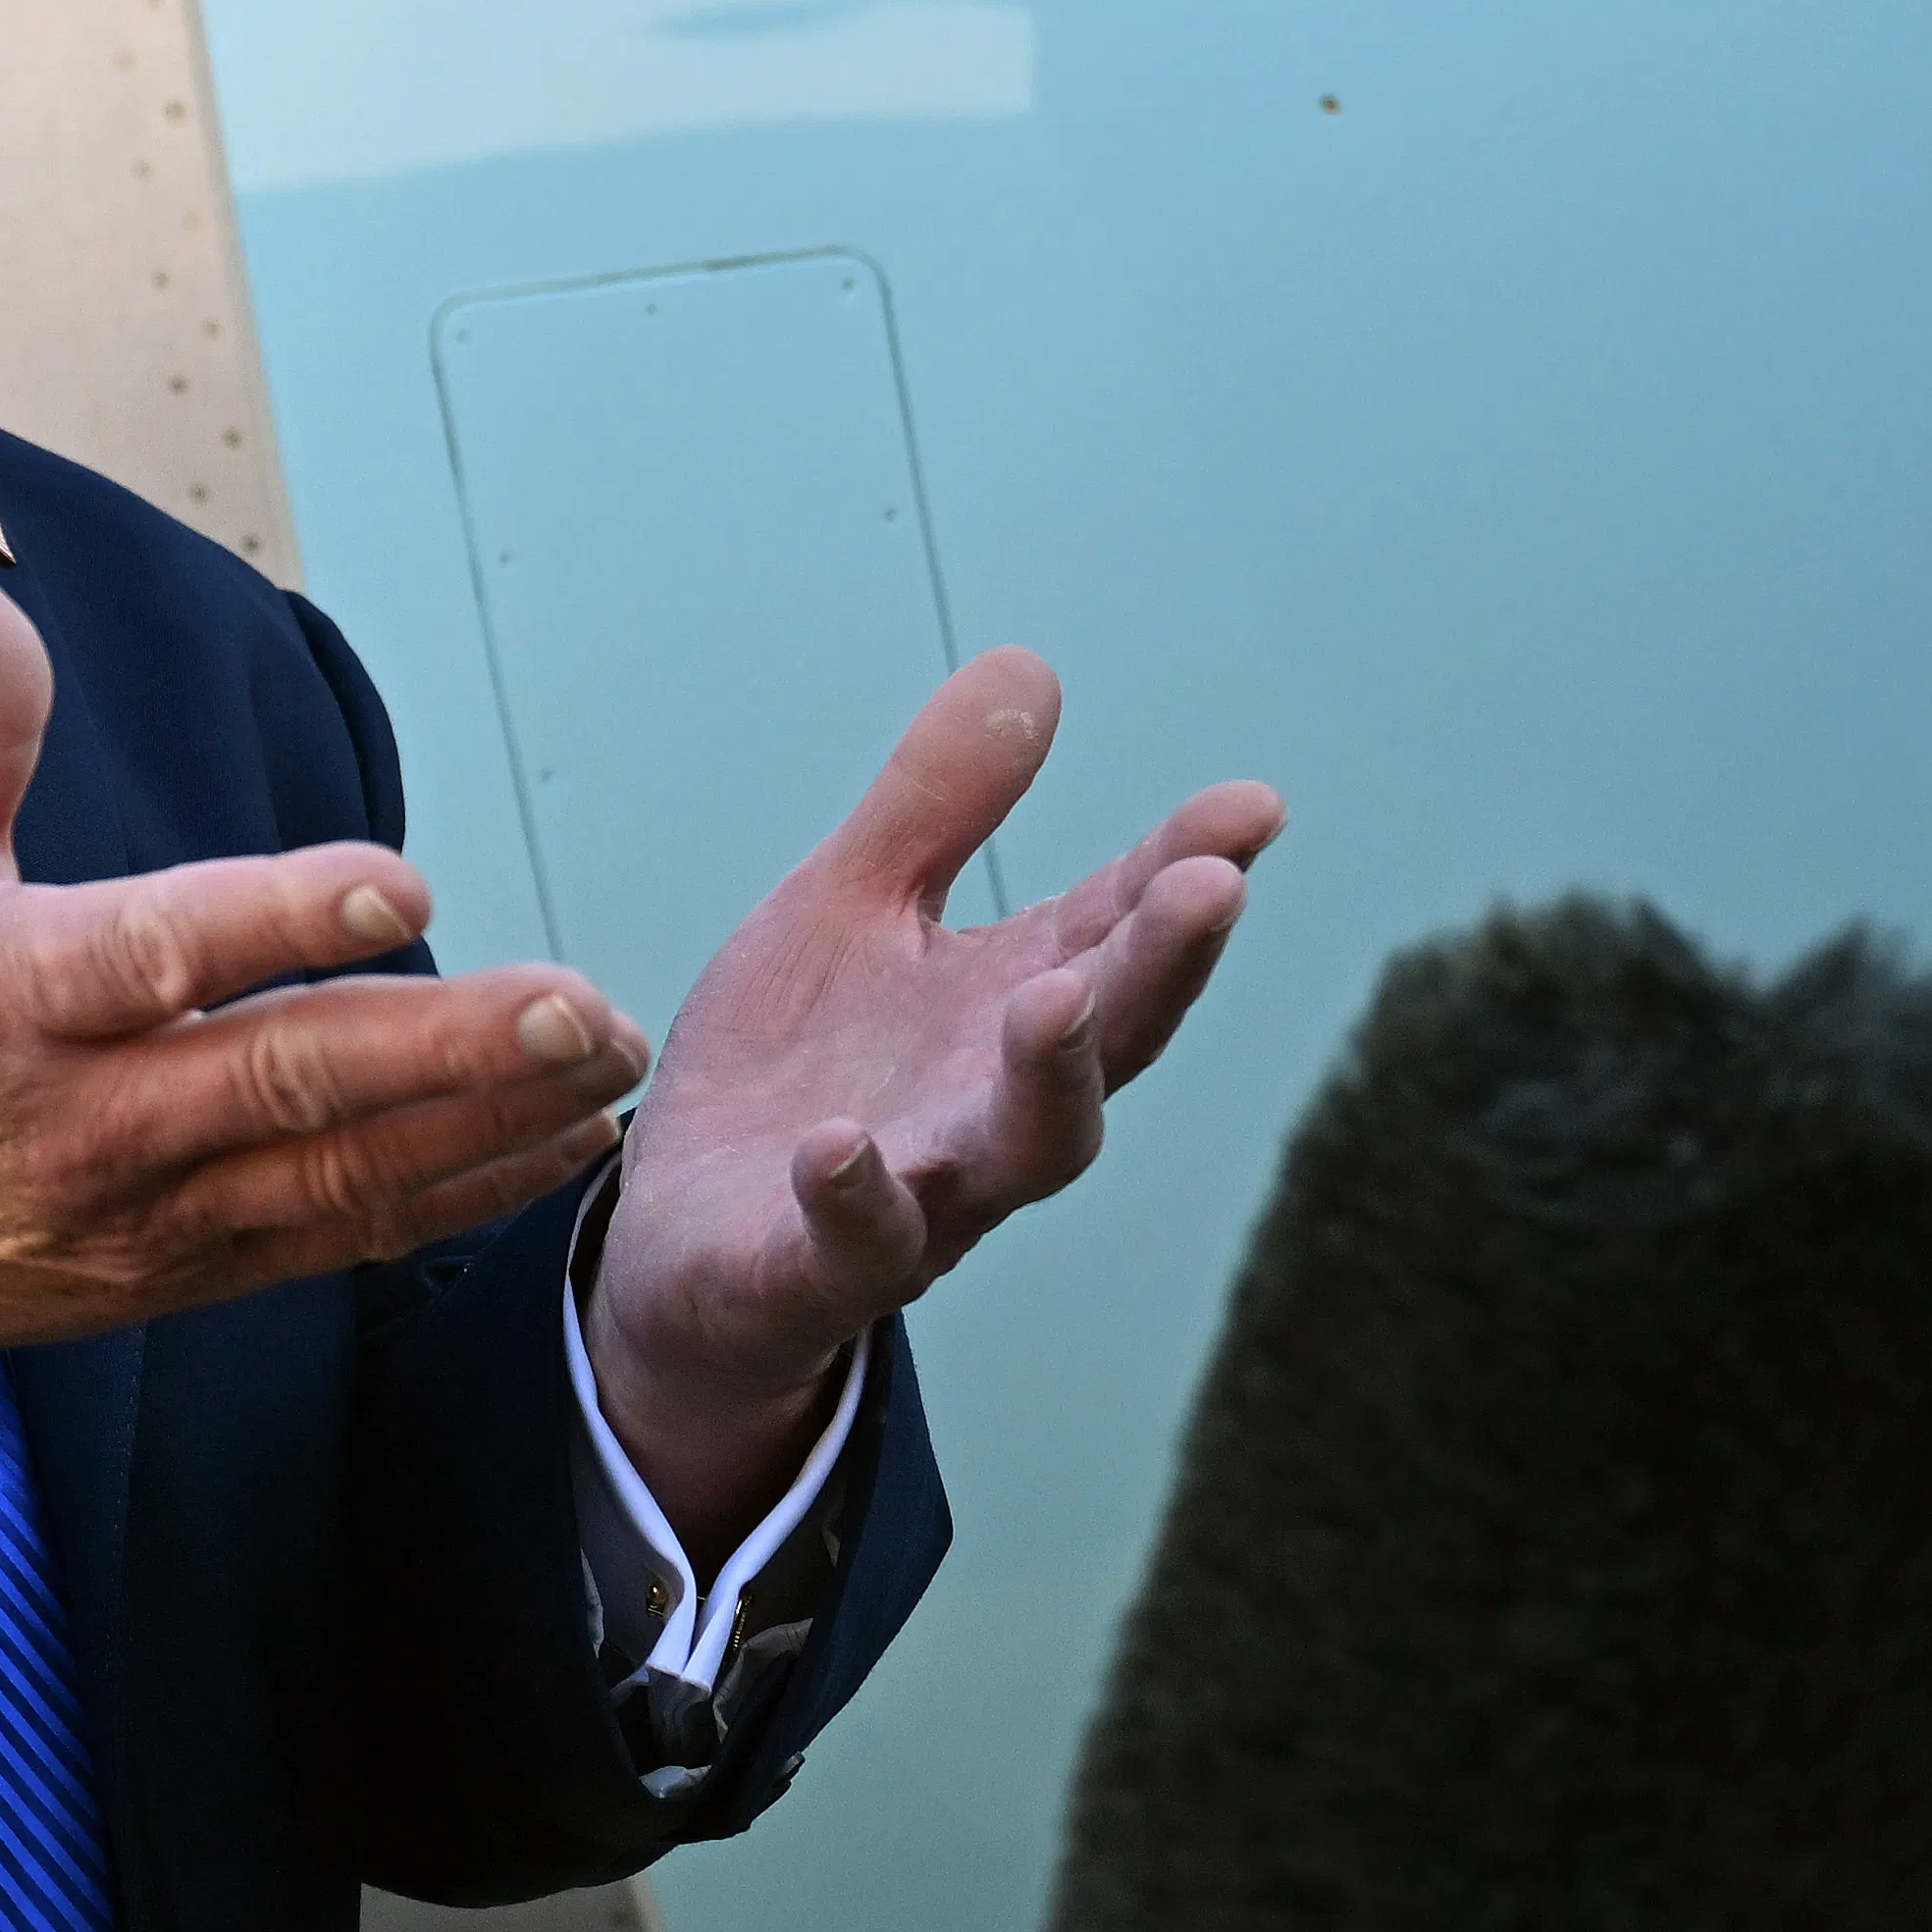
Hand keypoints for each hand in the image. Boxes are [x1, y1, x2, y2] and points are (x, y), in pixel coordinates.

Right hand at [0, 558, 645, 1397]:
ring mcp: (134, 1218)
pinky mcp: (169, 1278)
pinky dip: (449, 1198)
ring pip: (332, 1179)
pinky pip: (330, 1241)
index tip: (402, 881)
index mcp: (4, 996)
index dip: (284, 918)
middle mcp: (79, 1122)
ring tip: (602, 1069)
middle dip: (451, 1047)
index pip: (160, 953)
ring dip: (484, 1127)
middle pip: (286, 1084)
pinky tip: (547, 1147)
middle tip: (582, 1007)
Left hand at [595, 650, 1282, 1547]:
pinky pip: (852, 1245)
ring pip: (1017, 1153)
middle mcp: (986, 1105)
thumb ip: (937, 807)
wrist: (678, 1248)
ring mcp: (916, 1194)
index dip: (1185, 870)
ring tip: (1058, 998)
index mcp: (1004, 1010)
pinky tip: (840, 1147)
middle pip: (1104, 1040)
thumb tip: (1030, 663)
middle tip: (1210, 887)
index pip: (1115, 931)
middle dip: (1159, 967)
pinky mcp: (814, 1268)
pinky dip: (855, 1198)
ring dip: (1046, 1079)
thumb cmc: (793, 1075)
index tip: (1252, 805)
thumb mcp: (851, 908)